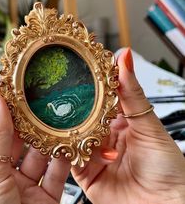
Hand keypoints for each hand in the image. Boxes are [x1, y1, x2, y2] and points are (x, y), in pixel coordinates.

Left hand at [0, 87, 69, 203]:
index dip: (3, 109)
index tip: (15, 90)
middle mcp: (1, 177)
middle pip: (18, 141)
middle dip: (30, 122)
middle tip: (41, 100)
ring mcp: (25, 188)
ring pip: (39, 155)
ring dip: (49, 138)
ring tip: (58, 118)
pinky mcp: (45, 199)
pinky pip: (57, 174)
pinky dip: (64, 158)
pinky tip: (68, 143)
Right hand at [72, 48, 184, 203]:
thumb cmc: (168, 168)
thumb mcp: (149, 124)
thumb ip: (132, 92)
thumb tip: (125, 57)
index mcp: (122, 121)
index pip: (100, 98)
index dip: (90, 84)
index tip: (78, 68)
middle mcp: (107, 136)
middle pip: (84, 116)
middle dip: (75, 106)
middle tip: (64, 92)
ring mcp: (96, 155)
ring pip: (74, 135)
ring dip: (71, 128)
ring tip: (67, 117)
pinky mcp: (87, 174)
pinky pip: (70, 159)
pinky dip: (67, 149)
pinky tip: (68, 140)